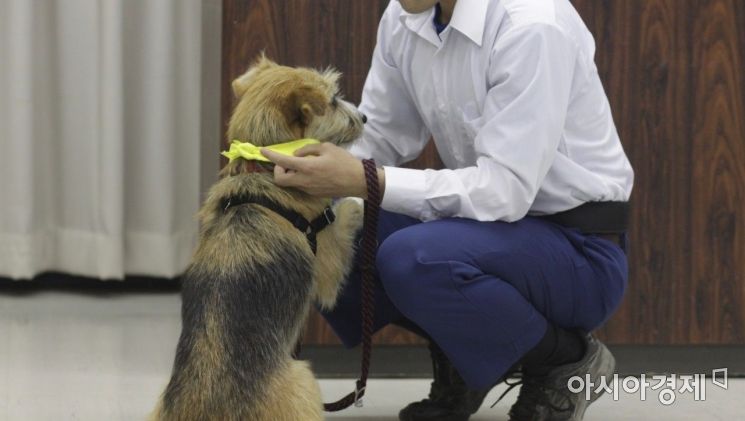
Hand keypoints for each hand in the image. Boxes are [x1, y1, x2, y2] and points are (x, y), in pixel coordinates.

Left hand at [261, 143, 381, 197]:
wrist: (359, 182)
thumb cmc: (345, 162)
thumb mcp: (327, 148)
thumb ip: (308, 149)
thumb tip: (296, 154)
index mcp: (307, 167)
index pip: (282, 161)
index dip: (270, 155)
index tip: (262, 150)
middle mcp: (305, 181)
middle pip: (280, 179)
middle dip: (278, 170)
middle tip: (286, 162)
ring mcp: (309, 190)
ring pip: (290, 183)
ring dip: (290, 174)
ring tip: (303, 164)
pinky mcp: (315, 194)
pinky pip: (301, 186)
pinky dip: (300, 178)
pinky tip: (313, 172)